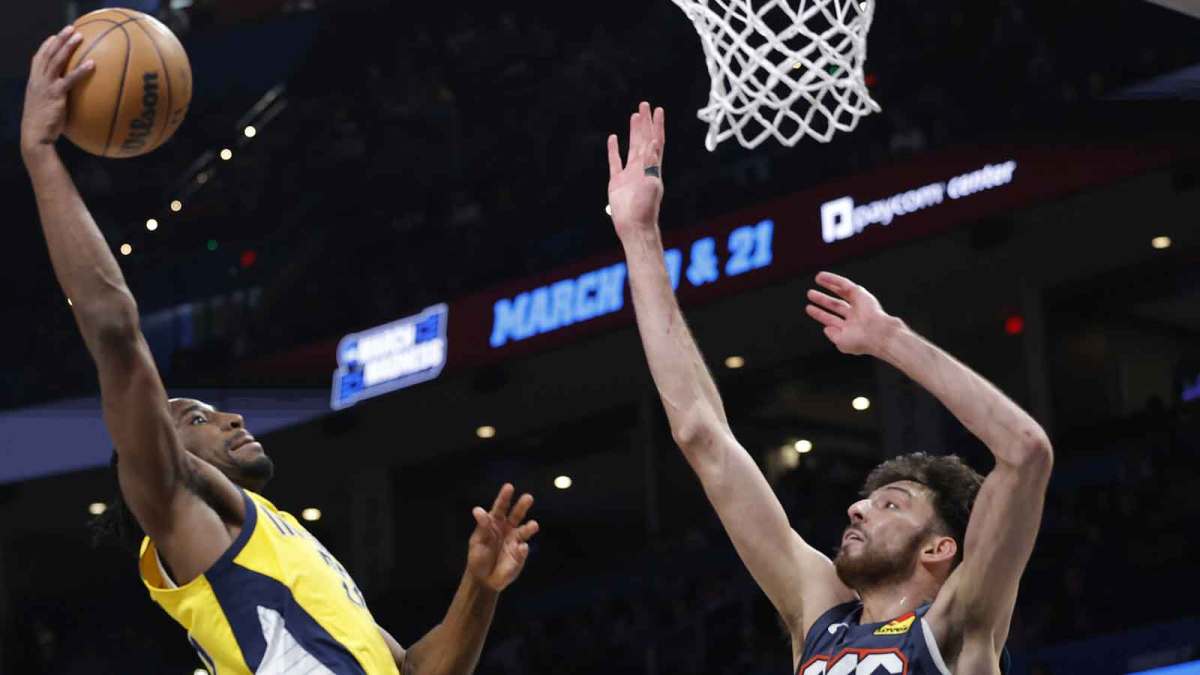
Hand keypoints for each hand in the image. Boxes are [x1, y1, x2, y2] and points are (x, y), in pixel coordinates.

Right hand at [21, 25, 93, 157]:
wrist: (35, 137)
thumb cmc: (44, 128)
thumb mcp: (48, 110)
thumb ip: (57, 101)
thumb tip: (73, 103)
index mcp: (34, 82)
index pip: (38, 59)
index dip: (46, 46)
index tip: (55, 37)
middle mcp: (38, 80)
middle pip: (48, 53)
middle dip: (59, 39)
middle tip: (71, 29)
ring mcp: (45, 86)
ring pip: (56, 61)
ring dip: (68, 46)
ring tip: (79, 36)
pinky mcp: (55, 95)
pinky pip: (69, 79)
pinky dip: (81, 70)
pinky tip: (92, 63)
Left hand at [466, 484, 538, 591]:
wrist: (483, 579)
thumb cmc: (478, 557)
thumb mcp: (477, 541)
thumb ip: (482, 526)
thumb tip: (478, 510)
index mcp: (495, 523)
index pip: (500, 508)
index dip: (504, 497)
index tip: (509, 487)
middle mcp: (508, 529)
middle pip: (517, 515)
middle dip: (522, 506)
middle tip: (528, 497)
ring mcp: (516, 542)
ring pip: (525, 531)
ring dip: (530, 527)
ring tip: (534, 525)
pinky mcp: (520, 555)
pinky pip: (523, 550)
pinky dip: (522, 549)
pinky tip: (521, 548)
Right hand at [606, 101, 665, 239]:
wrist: (634, 225)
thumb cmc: (645, 208)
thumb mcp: (651, 184)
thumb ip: (652, 163)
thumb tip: (654, 142)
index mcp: (653, 167)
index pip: (656, 141)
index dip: (657, 125)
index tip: (658, 110)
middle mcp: (643, 167)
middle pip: (645, 139)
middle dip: (645, 123)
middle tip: (644, 105)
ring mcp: (629, 173)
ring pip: (632, 147)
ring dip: (633, 132)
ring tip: (634, 116)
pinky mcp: (617, 181)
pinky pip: (615, 161)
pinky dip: (614, 149)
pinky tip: (613, 138)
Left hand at [805, 272, 899, 356]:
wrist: (877, 333)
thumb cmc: (861, 341)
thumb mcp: (841, 342)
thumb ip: (832, 335)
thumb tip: (826, 328)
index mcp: (850, 328)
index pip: (831, 319)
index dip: (820, 314)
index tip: (809, 308)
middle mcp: (855, 316)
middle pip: (835, 305)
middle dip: (823, 299)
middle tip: (810, 294)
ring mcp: (858, 304)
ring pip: (841, 292)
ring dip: (829, 285)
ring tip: (817, 279)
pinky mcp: (860, 294)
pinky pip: (844, 284)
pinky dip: (833, 279)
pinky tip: (822, 276)